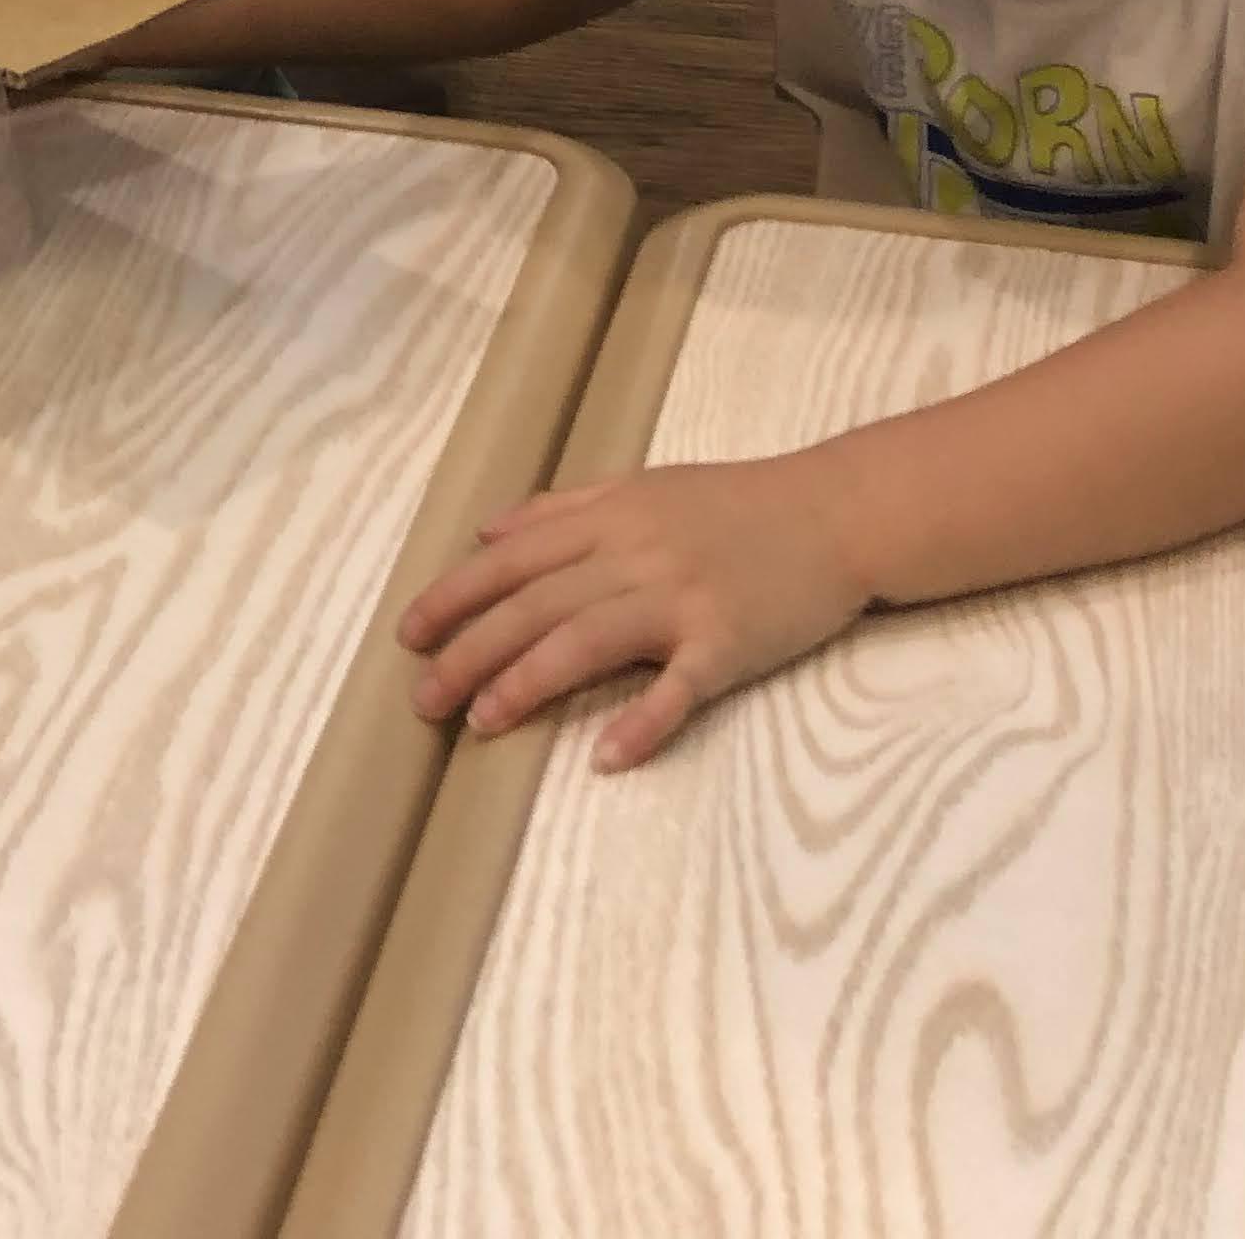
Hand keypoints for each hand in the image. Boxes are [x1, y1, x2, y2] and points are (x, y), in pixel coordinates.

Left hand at [399, 453, 873, 769]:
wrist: (836, 511)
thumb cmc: (737, 503)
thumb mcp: (643, 486)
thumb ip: (565, 508)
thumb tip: (488, 533)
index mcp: (611, 514)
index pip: (513, 559)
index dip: (455, 596)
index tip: (408, 636)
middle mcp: (636, 552)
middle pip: (536, 604)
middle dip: (470, 651)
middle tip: (422, 700)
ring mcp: (683, 598)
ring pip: (589, 640)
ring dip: (529, 682)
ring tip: (481, 723)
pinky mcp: (731, 642)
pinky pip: (680, 686)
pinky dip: (643, 721)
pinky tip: (606, 757)